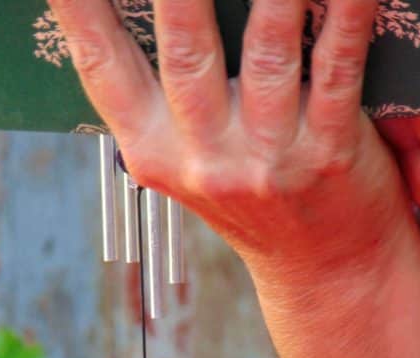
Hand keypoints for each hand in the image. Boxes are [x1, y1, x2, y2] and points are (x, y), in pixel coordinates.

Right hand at [47, 0, 419, 294]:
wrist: (324, 269)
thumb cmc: (257, 203)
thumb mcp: (192, 161)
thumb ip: (162, 96)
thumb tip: (134, 14)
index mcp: (152, 153)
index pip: (99, 64)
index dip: (75, 3)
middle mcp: (202, 159)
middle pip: (180, 42)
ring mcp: (265, 160)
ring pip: (263, 46)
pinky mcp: (328, 155)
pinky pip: (336, 65)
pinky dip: (344, 8)